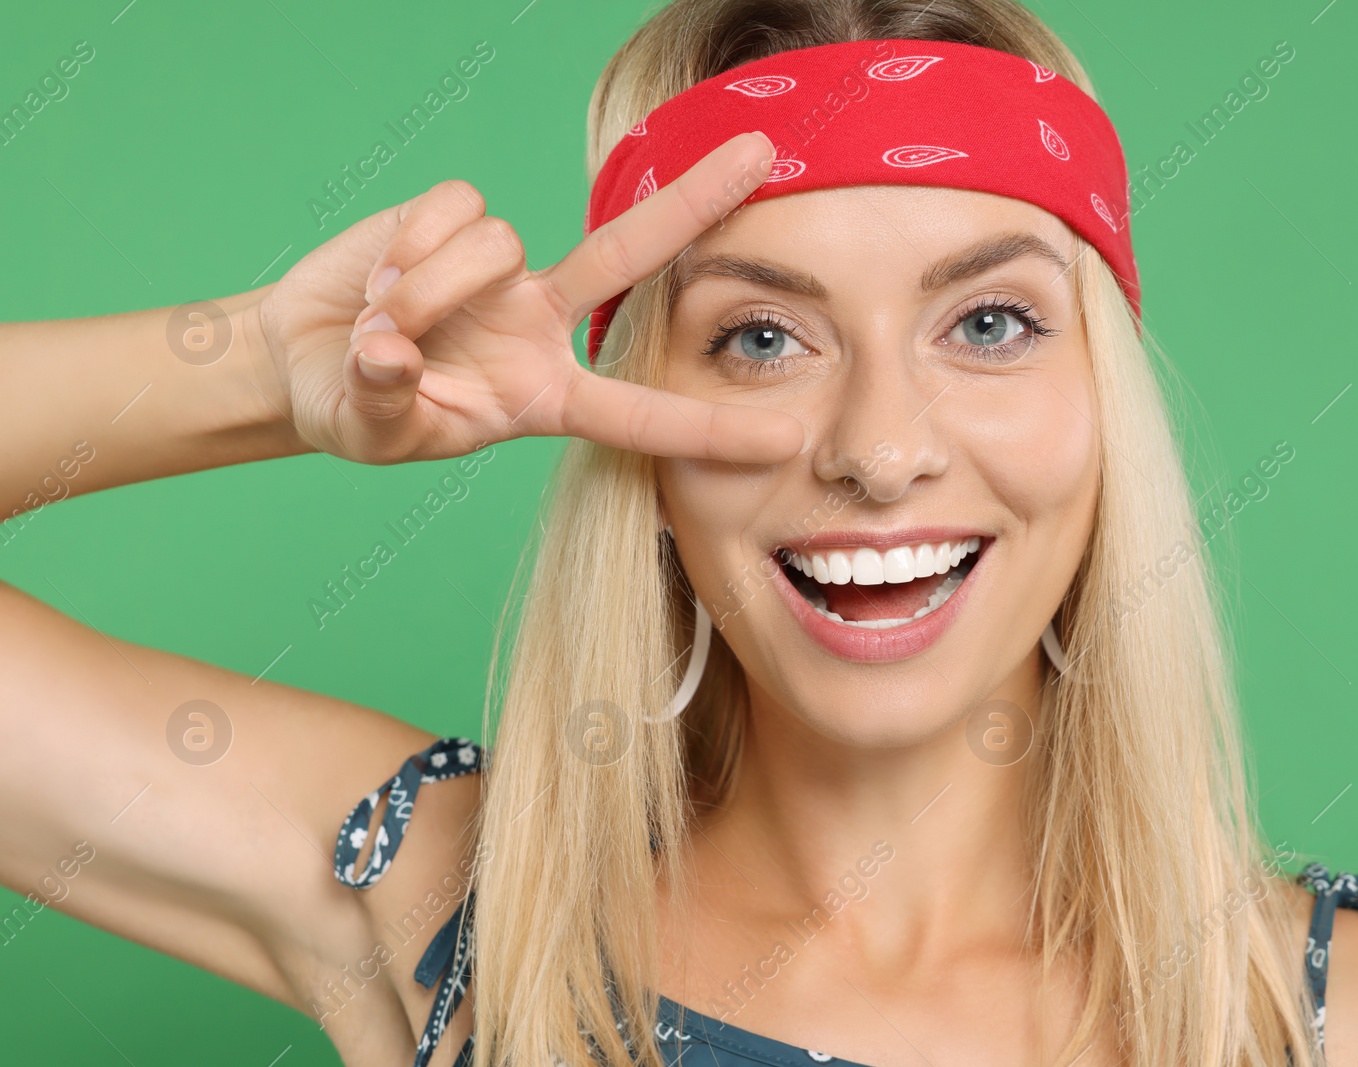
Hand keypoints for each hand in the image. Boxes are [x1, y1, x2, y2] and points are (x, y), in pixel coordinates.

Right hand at [253, 132, 802, 464]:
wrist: (303, 357)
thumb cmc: (356, 409)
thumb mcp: (374, 428)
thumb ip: (386, 400)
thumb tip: (391, 352)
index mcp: (546, 397)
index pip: (639, 416)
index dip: (709, 430)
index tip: (786, 442)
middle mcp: (540, 324)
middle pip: (629, 255)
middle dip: (694, 200)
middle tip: (766, 151)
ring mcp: (503, 268)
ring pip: (499, 243)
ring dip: (426, 286)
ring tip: (384, 322)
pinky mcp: (452, 218)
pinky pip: (455, 209)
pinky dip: (407, 245)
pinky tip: (379, 274)